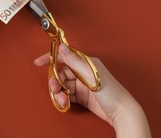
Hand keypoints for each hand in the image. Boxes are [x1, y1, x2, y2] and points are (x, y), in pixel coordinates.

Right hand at [34, 45, 150, 136]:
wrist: (121, 112)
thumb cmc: (111, 92)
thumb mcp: (90, 74)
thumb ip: (74, 61)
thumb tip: (62, 47)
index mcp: (86, 63)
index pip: (64, 57)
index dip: (51, 59)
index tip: (38, 62)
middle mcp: (83, 72)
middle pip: (61, 73)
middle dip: (55, 81)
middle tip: (55, 88)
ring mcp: (83, 85)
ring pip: (63, 85)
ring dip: (59, 92)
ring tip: (62, 99)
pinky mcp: (83, 96)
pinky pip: (67, 95)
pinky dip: (64, 99)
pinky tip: (66, 103)